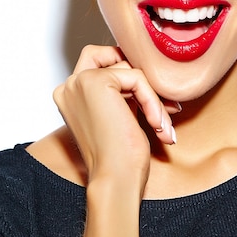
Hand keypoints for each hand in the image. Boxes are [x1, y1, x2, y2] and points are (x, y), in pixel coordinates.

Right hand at [52, 45, 176, 188]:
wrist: (116, 179)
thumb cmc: (121, 156)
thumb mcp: (121, 113)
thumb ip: (125, 89)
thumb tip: (150, 65)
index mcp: (70, 93)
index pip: (103, 61)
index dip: (131, 76)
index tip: (156, 101)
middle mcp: (69, 85)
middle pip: (115, 58)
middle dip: (144, 81)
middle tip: (168, 106)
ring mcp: (79, 82)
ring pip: (130, 69)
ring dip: (153, 96)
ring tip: (163, 123)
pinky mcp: (95, 82)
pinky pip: (137, 78)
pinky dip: (152, 100)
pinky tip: (157, 124)